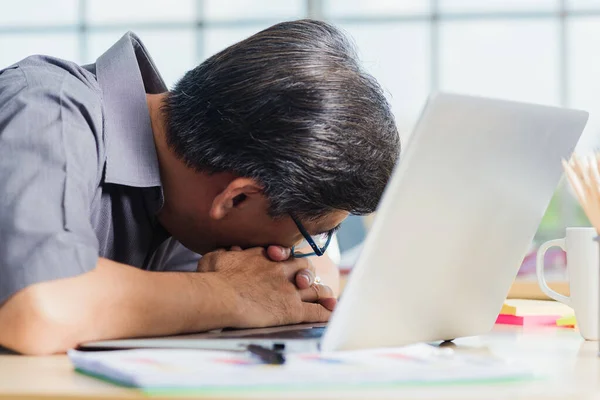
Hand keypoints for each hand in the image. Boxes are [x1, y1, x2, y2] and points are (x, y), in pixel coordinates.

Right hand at [197, 248, 333, 328]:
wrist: (221, 295)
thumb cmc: (213, 278)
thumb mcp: (216, 258)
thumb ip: (227, 254)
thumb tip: (232, 250)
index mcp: (264, 256)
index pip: (284, 255)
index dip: (287, 258)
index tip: (286, 260)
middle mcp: (282, 270)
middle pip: (306, 268)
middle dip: (308, 274)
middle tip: (307, 280)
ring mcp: (290, 290)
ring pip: (315, 289)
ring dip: (323, 293)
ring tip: (329, 298)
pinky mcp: (293, 310)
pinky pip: (316, 312)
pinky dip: (325, 313)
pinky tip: (330, 315)